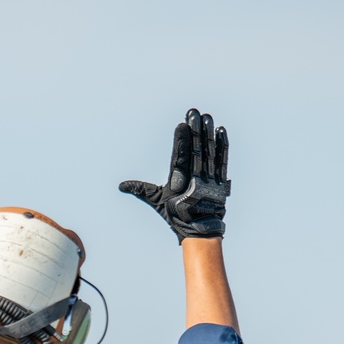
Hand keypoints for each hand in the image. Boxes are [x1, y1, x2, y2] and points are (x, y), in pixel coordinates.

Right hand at [119, 109, 229, 244]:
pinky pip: (222, 162)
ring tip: (207, 117)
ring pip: (209, 154)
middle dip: (196, 132)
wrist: (199, 231)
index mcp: (179, 184)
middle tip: (195, 112)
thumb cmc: (177, 215)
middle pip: (196, 152)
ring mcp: (209, 182)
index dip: (181, 142)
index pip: (180, 159)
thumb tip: (122, 186)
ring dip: (208, 134)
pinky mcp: (220, 182)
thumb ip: (142, 190)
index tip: (182, 125)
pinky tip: (220, 131)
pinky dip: (222, 147)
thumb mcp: (158, 202)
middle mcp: (195, 182)